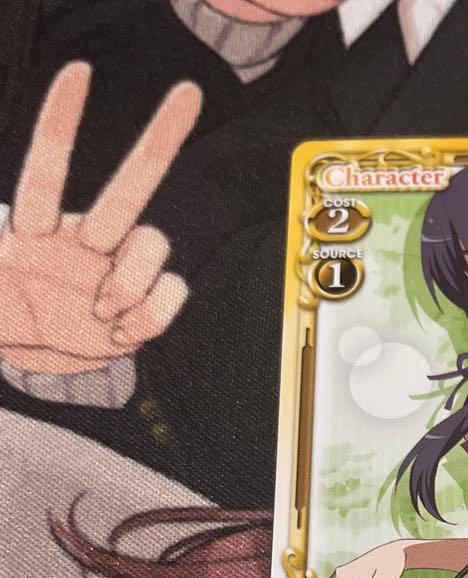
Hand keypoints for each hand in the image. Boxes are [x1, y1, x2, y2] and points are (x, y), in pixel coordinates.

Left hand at [0, 63, 201, 374]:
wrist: (40, 356)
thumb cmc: (4, 315)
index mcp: (37, 230)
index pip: (47, 169)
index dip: (60, 122)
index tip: (79, 71)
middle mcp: (86, 238)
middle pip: (129, 185)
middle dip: (161, 136)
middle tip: (190, 91)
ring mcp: (119, 268)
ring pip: (152, 243)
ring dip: (132, 282)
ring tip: (104, 315)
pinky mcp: (144, 301)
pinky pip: (169, 292)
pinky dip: (150, 316)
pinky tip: (120, 332)